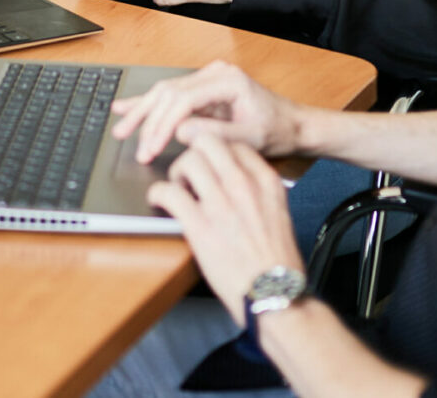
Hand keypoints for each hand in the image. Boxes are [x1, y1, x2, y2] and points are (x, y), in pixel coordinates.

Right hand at [111, 60, 302, 163]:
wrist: (292, 124)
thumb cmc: (276, 131)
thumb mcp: (249, 139)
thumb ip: (214, 135)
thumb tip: (180, 132)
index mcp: (227, 81)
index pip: (183, 100)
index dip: (162, 125)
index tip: (150, 147)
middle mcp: (215, 73)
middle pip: (168, 93)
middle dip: (146, 119)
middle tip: (128, 141)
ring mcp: (208, 78)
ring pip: (164, 92)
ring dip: (142, 112)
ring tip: (121, 128)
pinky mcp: (203, 89)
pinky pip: (171, 95)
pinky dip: (149, 104)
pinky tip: (126, 107)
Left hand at [147, 133, 301, 326]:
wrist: (274, 294)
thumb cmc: (278, 263)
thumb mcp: (279, 215)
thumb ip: (258, 194)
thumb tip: (236, 187)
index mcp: (266, 182)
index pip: (235, 145)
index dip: (217, 153)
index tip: (210, 165)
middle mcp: (243, 185)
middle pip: (208, 142)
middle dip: (194, 153)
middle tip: (190, 174)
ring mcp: (220, 203)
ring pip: (188, 160)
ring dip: (176, 172)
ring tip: (178, 189)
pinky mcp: (199, 224)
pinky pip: (168, 192)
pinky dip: (158, 193)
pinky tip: (158, 201)